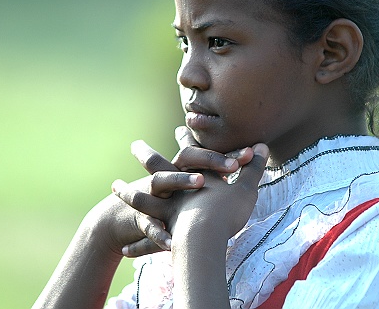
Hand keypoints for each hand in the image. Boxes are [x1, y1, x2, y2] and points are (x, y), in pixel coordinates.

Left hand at [113, 144, 269, 250]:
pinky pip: (146, 238)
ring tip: (115, 187)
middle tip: (135, 145)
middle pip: (159, 167)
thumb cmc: (227, 211)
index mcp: (196, 177)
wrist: (206, 236)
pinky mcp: (163, 232)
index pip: (191, 153)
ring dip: (129, 192)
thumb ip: (253, 169)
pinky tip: (125, 249)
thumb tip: (263, 146)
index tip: (179, 129)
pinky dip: (137, 244)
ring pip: (143, 199)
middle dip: (147, 155)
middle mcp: (178, 190)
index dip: (186, 140)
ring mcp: (167, 210)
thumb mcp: (245, 188)